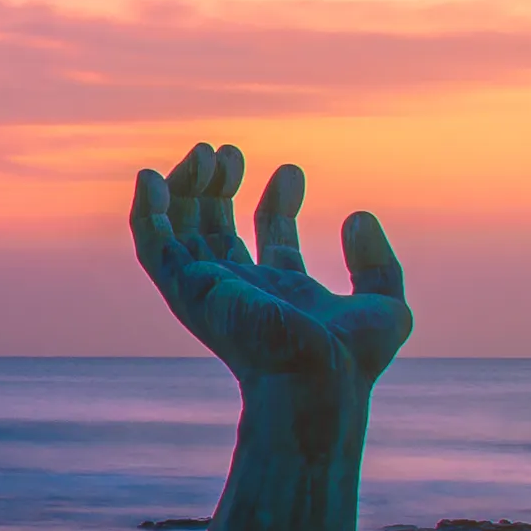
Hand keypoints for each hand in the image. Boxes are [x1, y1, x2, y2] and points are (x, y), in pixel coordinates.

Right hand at [127, 144, 410, 390]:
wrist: (316, 378)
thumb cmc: (352, 358)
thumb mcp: (385, 303)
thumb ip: (375, 261)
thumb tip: (359, 217)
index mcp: (283, 292)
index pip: (270, 237)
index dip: (279, 201)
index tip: (292, 173)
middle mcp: (242, 290)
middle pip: (218, 229)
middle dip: (222, 187)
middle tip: (230, 152)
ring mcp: (211, 290)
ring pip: (181, 232)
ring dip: (186, 189)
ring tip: (206, 152)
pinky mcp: (188, 288)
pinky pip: (153, 246)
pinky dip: (146, 211)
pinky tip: (152, 177)